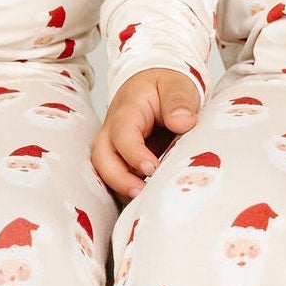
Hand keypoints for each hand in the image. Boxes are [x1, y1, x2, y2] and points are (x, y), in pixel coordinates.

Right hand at [93, 68, 199, 200]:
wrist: (157, 82)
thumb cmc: (166, 84)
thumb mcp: (177, 85)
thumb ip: (179, 101)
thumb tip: (183, 122)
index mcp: (127, 109)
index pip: (122, 134)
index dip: (134, 154)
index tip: (152, 168)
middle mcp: (114, 129)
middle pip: (102, 157)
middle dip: (118, 179)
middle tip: (142, 194)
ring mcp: (115, 145)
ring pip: (105, 170)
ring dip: (122, 188)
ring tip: (146, 202)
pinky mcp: (123, 158)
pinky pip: (118, 176)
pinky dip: (128, 190)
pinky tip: (148, 200)